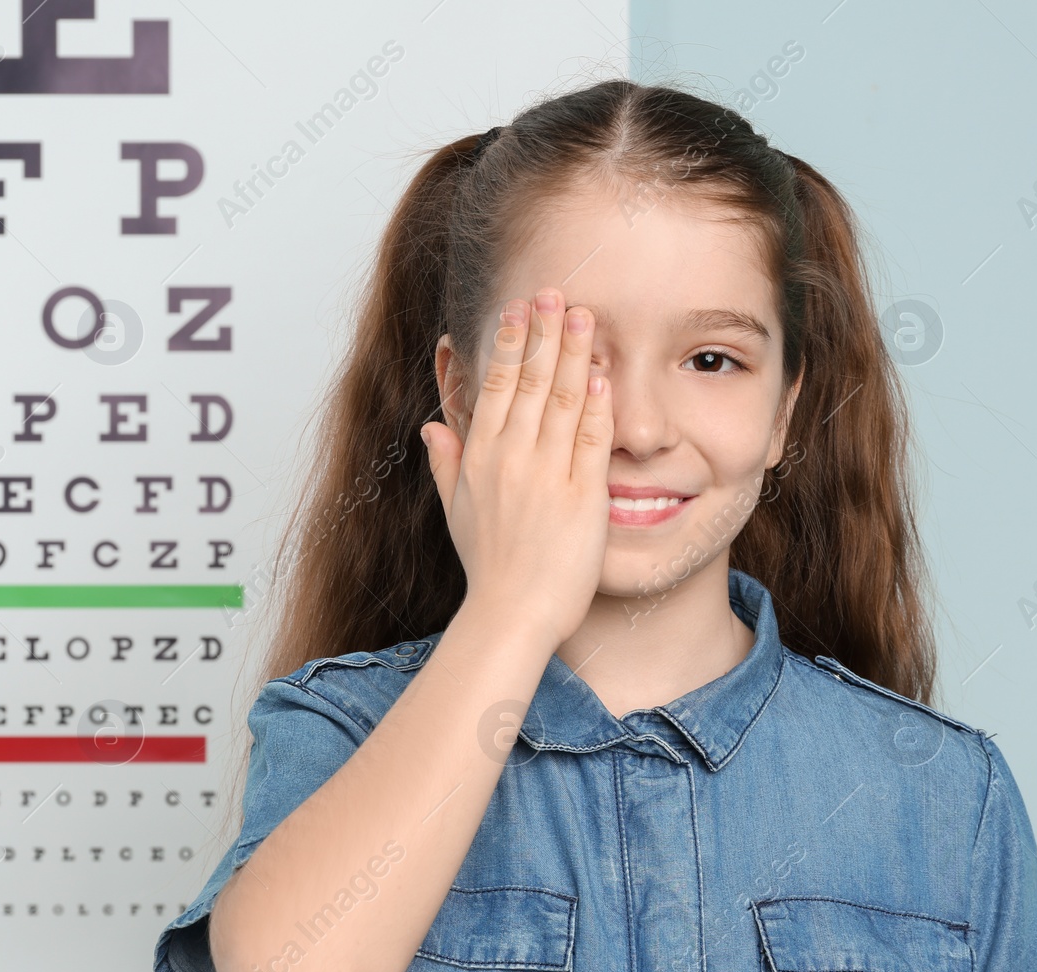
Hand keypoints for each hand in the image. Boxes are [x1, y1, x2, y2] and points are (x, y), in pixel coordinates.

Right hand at [420, 287, 613, 649]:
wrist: (511, 614)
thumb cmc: (487, 569)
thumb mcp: (456, 511)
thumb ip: (446, 464)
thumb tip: (432, 427)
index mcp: (478, 457)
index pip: (495, 384)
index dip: (509, 342)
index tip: (519, 309)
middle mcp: (510, 457)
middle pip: (530, 380)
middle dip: (543, 331)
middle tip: (555, 292)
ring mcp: (546, 473)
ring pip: (562, 398)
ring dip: (575, 352)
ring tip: (585, 315)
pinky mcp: (581, 494)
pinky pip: (592, 437)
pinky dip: (598, 402)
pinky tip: (604, 372)